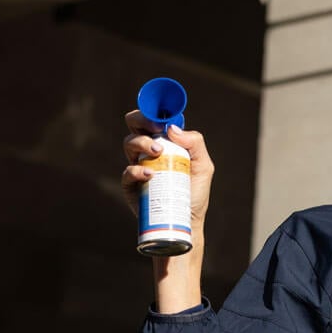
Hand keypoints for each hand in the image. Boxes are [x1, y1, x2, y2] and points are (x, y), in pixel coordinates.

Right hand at [120, 110, 213, 226]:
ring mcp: (138, 165)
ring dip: (142, 143)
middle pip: (135, 125)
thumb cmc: (195, 191)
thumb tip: (173, 129)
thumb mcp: (204, 166)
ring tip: (157, 153)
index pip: (154, 119)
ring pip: (129, 143)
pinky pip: (127, 171)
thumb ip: (195, 144)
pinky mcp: (131, 184)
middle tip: (155, 130)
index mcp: (167, 142)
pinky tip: (150, 174)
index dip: (153, 112)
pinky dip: (137, 170)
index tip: (161, 118)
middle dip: (141, 120)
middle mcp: (149, 151)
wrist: (187, 219)